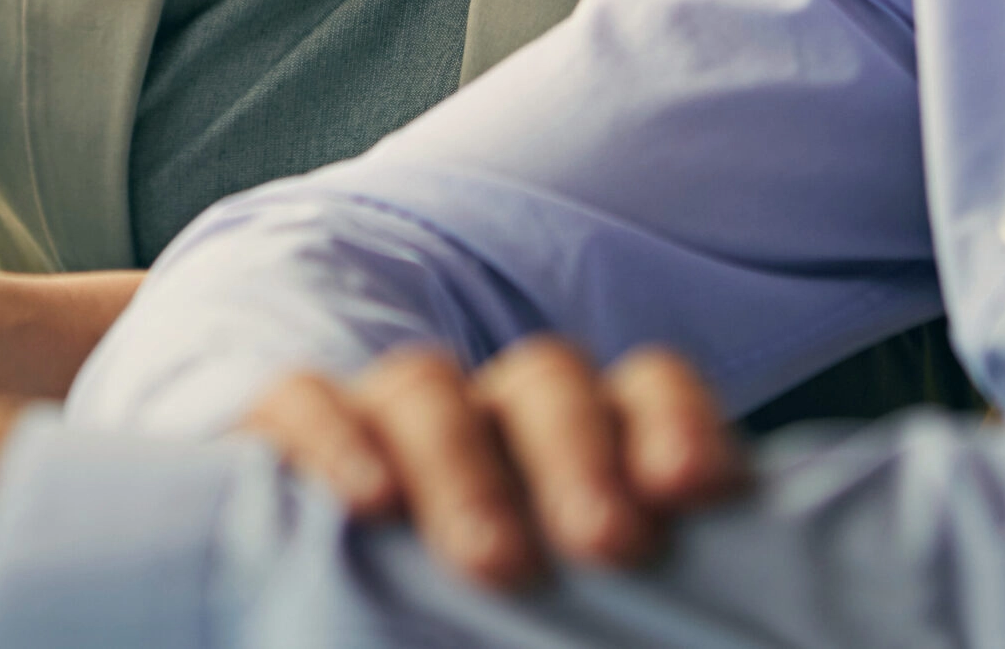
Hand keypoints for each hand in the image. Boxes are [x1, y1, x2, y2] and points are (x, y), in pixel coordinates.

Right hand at [243, 338, 747, 588]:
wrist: (334, 616)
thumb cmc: (470, 629)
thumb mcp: (566, 620)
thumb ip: (618, 616)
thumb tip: (722, 645)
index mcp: (577, 450)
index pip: (645, 389)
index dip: (676, 423)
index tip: (696, 493)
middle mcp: (486, 418)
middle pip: (544, 381)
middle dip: (580, 454)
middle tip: (610, 544)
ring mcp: (383, 418)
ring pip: (426, 385)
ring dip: (465, 464)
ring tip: (494, 562)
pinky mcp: (283, 437)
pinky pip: (303, 399)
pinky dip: (335, 437)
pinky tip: (365, 501)